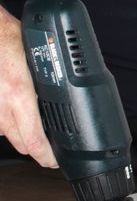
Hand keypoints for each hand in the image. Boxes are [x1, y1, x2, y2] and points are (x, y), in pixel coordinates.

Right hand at [0, 10, 55, 167]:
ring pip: (8, 133)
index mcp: (20, 94)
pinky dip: (4, 119)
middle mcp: (2, 106)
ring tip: (31, 116)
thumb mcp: (39, 58)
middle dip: (37, 146)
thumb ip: (47, 80)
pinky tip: (10, 105)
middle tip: (49, 143)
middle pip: (22, 144)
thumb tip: (66, 93)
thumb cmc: (8, 39)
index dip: (47, 156)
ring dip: (20, 130)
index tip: (55, 161)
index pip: (35, 140)